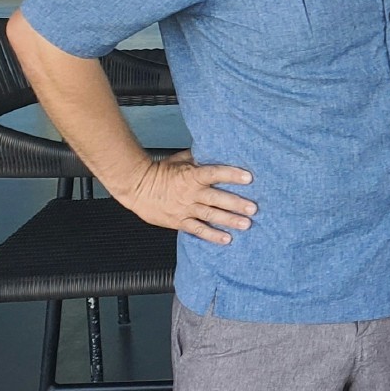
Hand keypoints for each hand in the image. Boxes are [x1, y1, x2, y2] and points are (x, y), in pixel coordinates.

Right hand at [117, 150, 256, 244]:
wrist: (136, 188)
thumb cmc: (159, 171)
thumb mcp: (180, 160)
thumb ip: (198, 158)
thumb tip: (215, 151)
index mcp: (192, 176)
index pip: (215, 174)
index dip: (232, 175)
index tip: (249, 178)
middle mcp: (191, 194)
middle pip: (217, 199)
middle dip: (236, 204)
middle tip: (253, 208)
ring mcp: (185, 209)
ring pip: (211, 215)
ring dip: (229, 220)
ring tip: (246, 224)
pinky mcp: (179, 222)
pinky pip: (198, 230)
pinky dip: (212, 235)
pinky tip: (226, 239)